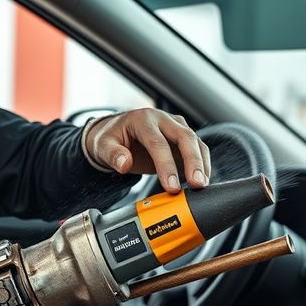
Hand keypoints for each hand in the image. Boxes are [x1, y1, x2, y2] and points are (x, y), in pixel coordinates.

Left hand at [85, 108, 210, 193]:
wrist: (117, 131)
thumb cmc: (111, 137)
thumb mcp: (103, 145)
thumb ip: (113, 154)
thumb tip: (124, 164)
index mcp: (143, 119)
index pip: (157, 142)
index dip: (166, 165)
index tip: (171, 186)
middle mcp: (163, 119)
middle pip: (185, 137)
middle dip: (193, 161)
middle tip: (197, 184)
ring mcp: (175, 126)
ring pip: (196, 141)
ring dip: (201, 163)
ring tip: (201, 185)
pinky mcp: (183, 137)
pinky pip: (198, 148)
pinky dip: (202, 164)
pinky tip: (201, 180)